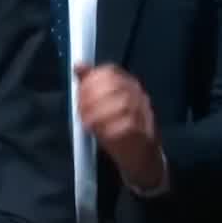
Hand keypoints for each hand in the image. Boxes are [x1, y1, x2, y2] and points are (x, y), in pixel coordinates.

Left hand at [75, 63, 166, 192]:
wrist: (143, 157)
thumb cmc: (120, 127)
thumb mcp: (105, 102)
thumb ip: (92, 83)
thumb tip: (78, 65)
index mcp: (130, 85)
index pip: (111, 71)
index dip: (91, 80)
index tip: (80, 93)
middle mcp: (139, 96)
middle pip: (113, 86)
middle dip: (91, 96)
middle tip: (80, 108)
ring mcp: (143, 113)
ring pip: (119, 105)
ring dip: (96, 113)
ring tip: (87, 121)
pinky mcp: (141, 133)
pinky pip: (123, 126)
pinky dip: (105, 128)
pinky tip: (96, 131)